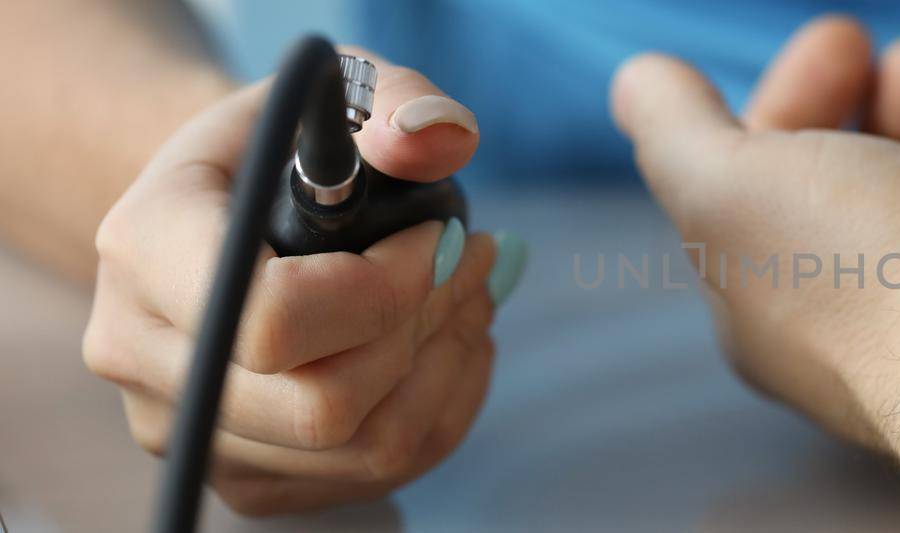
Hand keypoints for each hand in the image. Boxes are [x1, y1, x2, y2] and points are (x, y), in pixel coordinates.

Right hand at [81, 50, 526, 514]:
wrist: (229, 206)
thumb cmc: (290, 146)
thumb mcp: (344, 90)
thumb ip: (403, 103)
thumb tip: (439, 142)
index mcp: (148, 245)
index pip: (273, 318)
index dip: (386, 289)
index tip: (433, 234)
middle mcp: (141, 351)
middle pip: (323, 405)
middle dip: (428, 327)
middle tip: (470, 257)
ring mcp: (188, 429)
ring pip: (364, 449)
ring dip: (448, 366)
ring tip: (470, 291)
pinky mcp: (245, 475)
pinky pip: (377, 472)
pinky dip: (443, 405)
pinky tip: (449, 340)